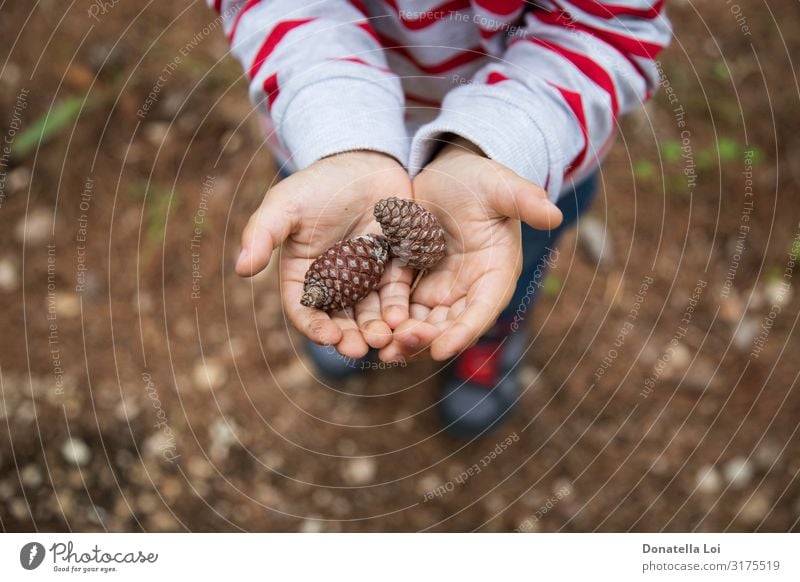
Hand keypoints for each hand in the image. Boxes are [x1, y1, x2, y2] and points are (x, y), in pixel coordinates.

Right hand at [236, 151, 414, 358]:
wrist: (362, 162)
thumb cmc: (317, 184)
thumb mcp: (285, 205)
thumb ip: (263, 234)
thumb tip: (241, 269)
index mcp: (304, 275)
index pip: (305, 309)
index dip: (315, 326)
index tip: (328, 337)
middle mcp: (335, 283)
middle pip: (340, 319)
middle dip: (350, 336)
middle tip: (360, 348)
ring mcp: (366, 277)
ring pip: (371, 312)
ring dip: (376, 329)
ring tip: (385, 339)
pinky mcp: (394, 267)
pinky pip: (397, 293)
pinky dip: (399, 307)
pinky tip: (404, 317)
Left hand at [379, 138, 562, 361]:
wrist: (449, 169)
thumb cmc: (480, 177)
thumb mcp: (500, 186)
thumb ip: (524, 200)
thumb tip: (553, 213)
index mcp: (497, 272)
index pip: (482, 309)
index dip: (463, 332)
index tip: (440, 349)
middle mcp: (471, 288)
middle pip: (450, 323)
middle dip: (426, 338)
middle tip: (399, 347)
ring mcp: (444, 287)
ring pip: (425, 321)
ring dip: (405, 337)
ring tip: (383, 348)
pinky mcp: (418, 280)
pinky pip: (403, 306)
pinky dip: (389, 319)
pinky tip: (370, 329)